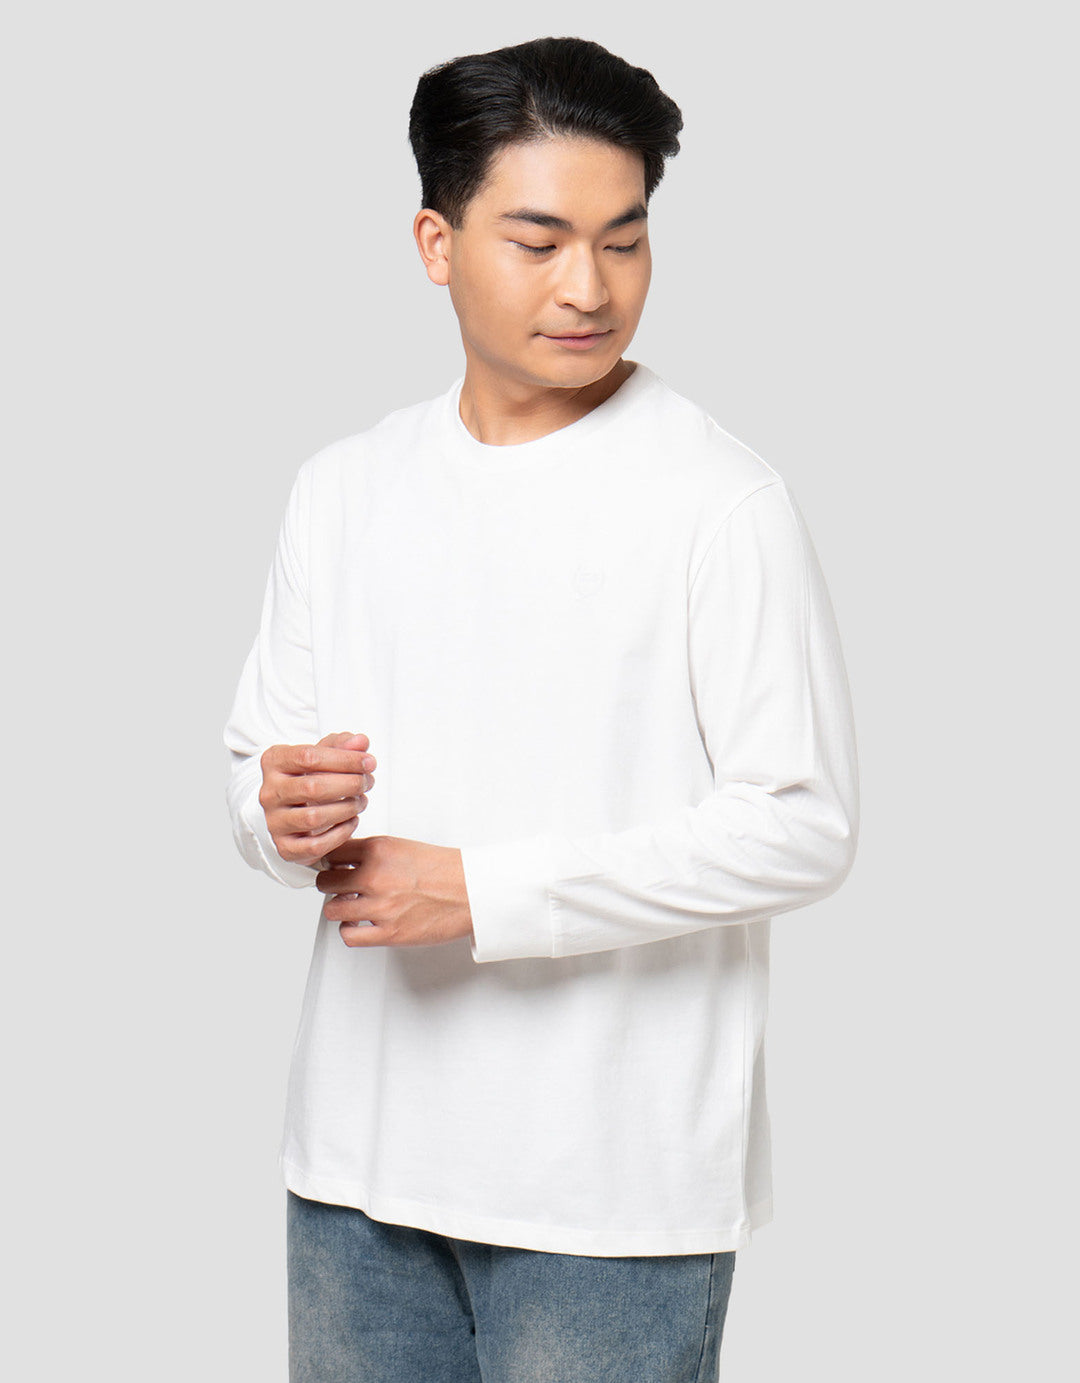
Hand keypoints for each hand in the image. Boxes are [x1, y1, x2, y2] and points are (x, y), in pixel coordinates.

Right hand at [259, 731, 375, 866]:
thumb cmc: (312, 777)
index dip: (344, 759)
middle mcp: (269, 792)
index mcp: (274, 762)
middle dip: (349, 784)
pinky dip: (341, 834)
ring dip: (347, 809)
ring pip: (313, 818)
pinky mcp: (285, 847)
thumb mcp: (325, 755)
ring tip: (361, 801)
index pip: (309, 756)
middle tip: (368, 782)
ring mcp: (274, 822)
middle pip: (312, 787)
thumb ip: (343, 745)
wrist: (295, 811)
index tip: (369, 762)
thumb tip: (360, 742)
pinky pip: (315, 845)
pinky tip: (352, 821)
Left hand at [316, 836, 473, 948]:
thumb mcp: (403, 847)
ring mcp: (381, 906)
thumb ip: (373, 853)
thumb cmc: (444, 870)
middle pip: (326, 881)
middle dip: (332, 885)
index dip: (330, 861)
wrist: (471, 891)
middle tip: (341, 888)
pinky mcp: (389, 932)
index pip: (333, 853)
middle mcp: (376, 876)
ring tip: (354, 906)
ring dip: (341, 909)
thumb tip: (344, 861)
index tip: (331, 866)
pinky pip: (349, 935)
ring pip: (333, 909)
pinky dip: (351, 931)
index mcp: (380, 850)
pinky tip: (361, 924)